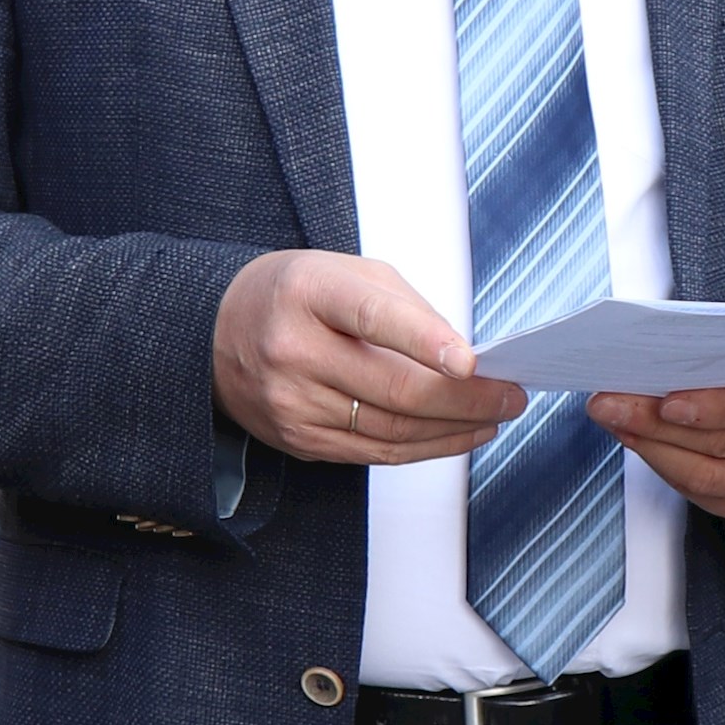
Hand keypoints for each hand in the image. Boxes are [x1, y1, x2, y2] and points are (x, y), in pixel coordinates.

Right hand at [213, 252, 525, 465]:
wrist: (214, 334)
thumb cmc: (292, 295)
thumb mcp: (345, 271)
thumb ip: (404, 306)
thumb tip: (463, 356)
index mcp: (307, 293)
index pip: (370, 316)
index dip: (424, 339)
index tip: (470, 360)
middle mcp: (293, 350)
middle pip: (393, 388)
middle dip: (465, 398)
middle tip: (510, 395)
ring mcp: (293, 403)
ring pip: (392, 429)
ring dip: (454, 428)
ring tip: (495, 416)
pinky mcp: (298, 440)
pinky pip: (374, 453)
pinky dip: (425, 448)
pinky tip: (457, 435)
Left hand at [588, 362, 724, 523]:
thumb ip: (721, 347)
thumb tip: (650, 355)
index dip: (715, 407)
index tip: (665, 402)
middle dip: (657, 423)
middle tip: (608, 404)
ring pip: (709, 476)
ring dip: (652, 449)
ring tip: (614, 422)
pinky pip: (706, 498)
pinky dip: (666, 469)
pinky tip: (640, 444)